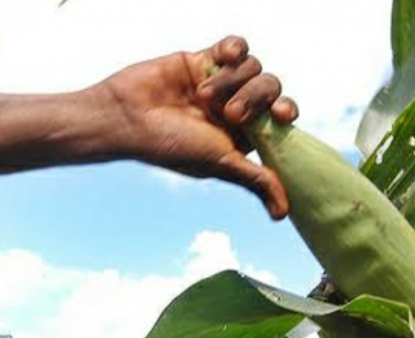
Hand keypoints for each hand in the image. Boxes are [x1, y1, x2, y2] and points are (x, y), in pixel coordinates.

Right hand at [99, 35, 296, 219]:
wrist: (128, 117)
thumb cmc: (170, 147)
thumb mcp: (221, 164)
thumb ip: (256, 181)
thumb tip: (282, 214)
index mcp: (243, 136)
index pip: (280, 118)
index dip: (286, 112)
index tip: (280, 114)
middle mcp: (235, 109)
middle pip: (270, 88)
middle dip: (254, 97)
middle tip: (228, 113)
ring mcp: (220, 83)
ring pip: (253, 67)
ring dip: (232, 80)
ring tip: (203, 95)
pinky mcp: (204, 60)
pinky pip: (235, 46)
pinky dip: (235, 48)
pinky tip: (224, 56)